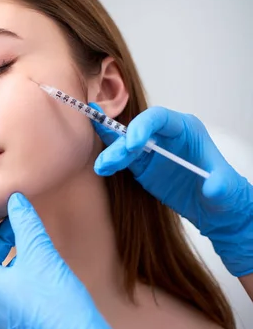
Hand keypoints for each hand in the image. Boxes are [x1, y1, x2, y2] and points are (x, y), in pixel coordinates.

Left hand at [0, 193, 123, 328]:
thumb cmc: (57, 305)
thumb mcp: (41, 255)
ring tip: (31, 241)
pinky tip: (43, 265)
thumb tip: (15, 199)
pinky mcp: (24, 322)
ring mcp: (7, 316)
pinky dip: (21, 272)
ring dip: (10, 255)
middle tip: (15, 224)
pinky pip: (13, 291)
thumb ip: (26, 224)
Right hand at [89, 103, 252, 276]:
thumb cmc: (225, 191)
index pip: (159, 118)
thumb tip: (212, 186)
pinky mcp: (142, 166)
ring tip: (101, 167)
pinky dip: (111, 162)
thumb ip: (220, 185)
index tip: (132, 144)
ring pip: (125, 145)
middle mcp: (165, 135)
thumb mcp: (227, 188)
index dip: (142, 126)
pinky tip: (103, 167)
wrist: (215, 210)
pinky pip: (123, 159)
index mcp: (185, 129)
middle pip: (136, 131)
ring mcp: (151, 150)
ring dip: (111, 154)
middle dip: (121, 144)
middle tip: (109, 161)